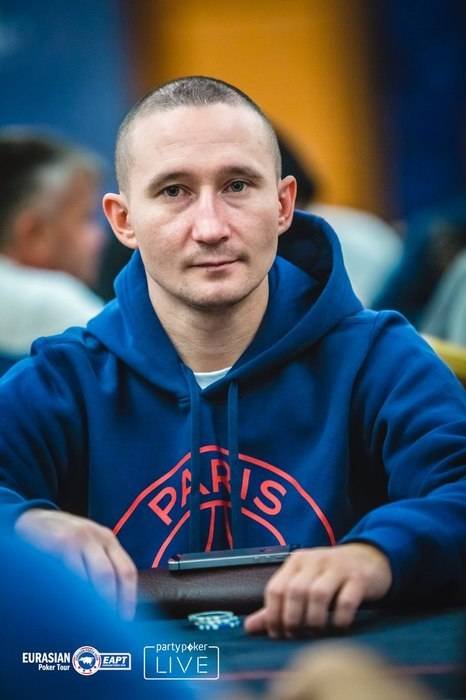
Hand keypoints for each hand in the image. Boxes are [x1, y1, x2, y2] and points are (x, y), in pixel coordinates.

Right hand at [15, 509, 137, 619]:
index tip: (125, 618)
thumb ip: (101, 565)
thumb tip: (112, 602)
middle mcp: (97, 537)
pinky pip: (69, 574)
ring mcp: (79, 539)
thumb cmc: (63, 538)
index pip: (127, 570)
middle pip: (110, 575)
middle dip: (108, 603)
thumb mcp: (88, 545)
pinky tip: (69, 605)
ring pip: (91, 576)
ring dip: (91, 602)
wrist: (34, 518)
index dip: (128, 597)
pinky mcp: (60, 542)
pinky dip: (71, 594)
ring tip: (87, 619)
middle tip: (104, 624)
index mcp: (108, 540)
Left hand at [244, 543, 391, 637]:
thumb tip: (249, 627)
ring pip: (318, 595)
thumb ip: (278, 605)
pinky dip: (339, 619)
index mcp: (297, 561)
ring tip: (315, 632)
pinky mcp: (359, 578)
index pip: (275, 588)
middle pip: (295, 591)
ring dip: (314, 620)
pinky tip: (338, 627)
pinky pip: (346, 601)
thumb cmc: (330, 576)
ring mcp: (338, 567)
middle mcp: (315, 560)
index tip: (278, 634)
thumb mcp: (303, 582)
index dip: (273, 615)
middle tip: (296, 636)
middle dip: (292, 619)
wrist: (369, 558)